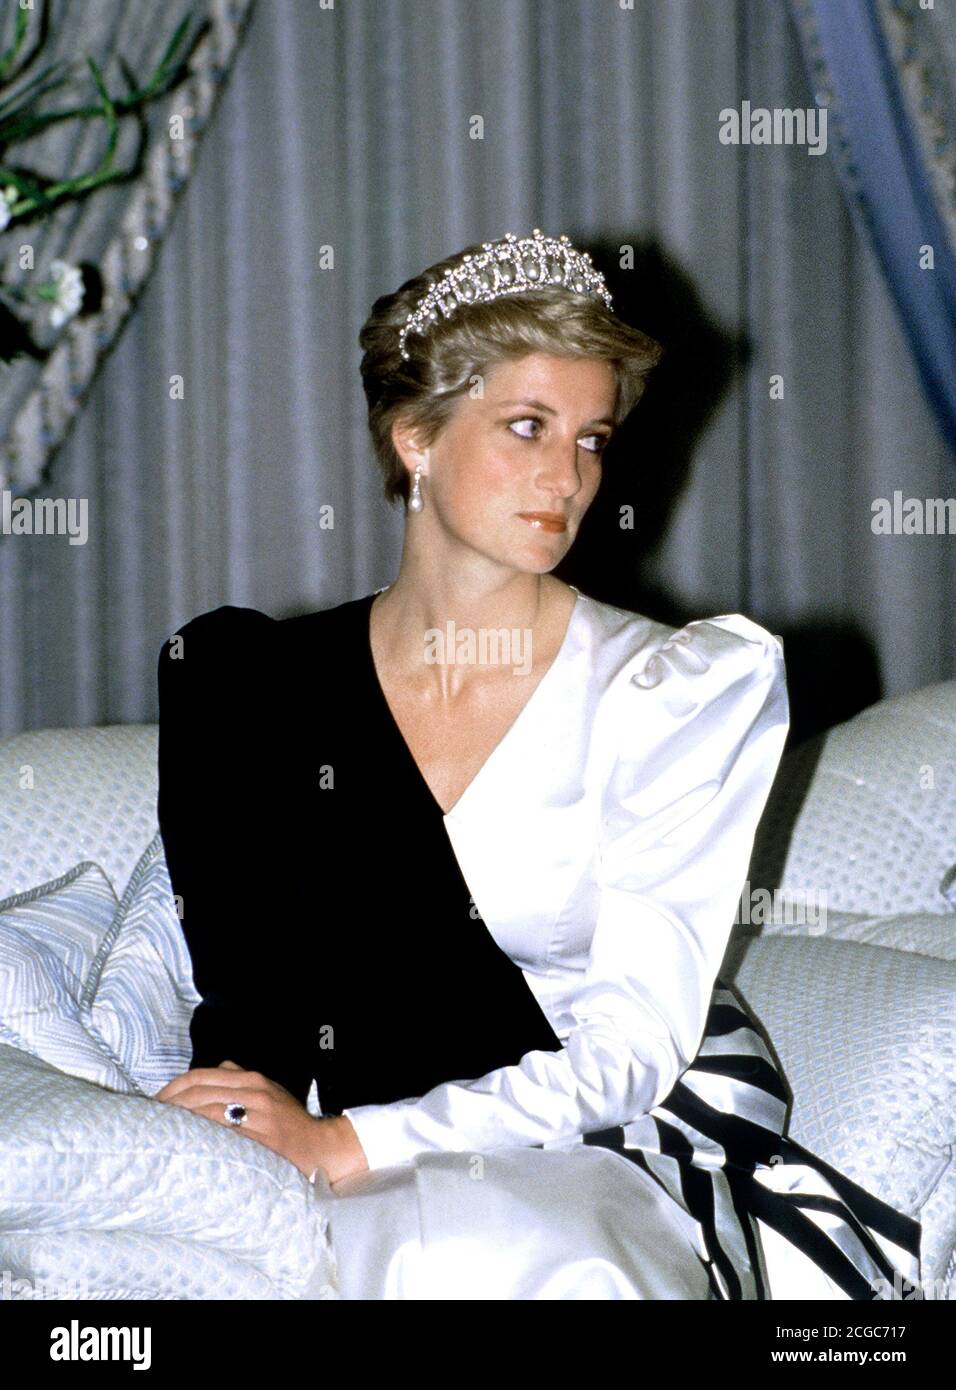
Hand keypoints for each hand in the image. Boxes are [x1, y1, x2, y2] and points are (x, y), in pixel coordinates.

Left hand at [154, 1060, 364, 1182]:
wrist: (322, 1148)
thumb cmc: (291, 1123)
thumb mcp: (270, 1091)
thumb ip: (242, 1079)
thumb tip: (217, 1069)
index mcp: (252, 1079)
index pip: (200, 1076)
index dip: (172, 1088)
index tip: (154, 1103)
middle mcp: (254, 1092)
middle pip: (198, 1092)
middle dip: (168, 1105)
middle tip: (148, 1121)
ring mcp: (259, 1117)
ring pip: (207, 1112)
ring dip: (179, 1123)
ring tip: (159, 1135)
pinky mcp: (262, 1141)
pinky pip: (223, 1136)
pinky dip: (200, 1139)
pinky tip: (184, 1147)